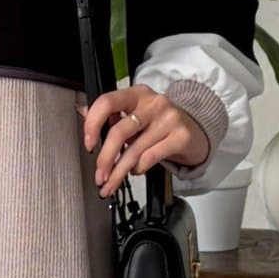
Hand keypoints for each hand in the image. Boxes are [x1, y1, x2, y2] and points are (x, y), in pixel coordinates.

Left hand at [78, 84, 209, 197]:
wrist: (195, 131)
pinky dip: (139, 169)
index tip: (89, 144)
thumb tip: (83, 112)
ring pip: (134, 150)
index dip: (93, 124)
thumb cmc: (160, 124)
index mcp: (136, 94)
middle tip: (99, 175)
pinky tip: (135, 171)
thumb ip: (111, 114)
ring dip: (118, 172)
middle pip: (119, 131)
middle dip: (105, 158)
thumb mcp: (136, 114)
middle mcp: (152, 103)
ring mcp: (168, 119)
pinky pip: (150, 157)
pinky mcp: (180, 136)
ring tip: (110, 183)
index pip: (107, 102)